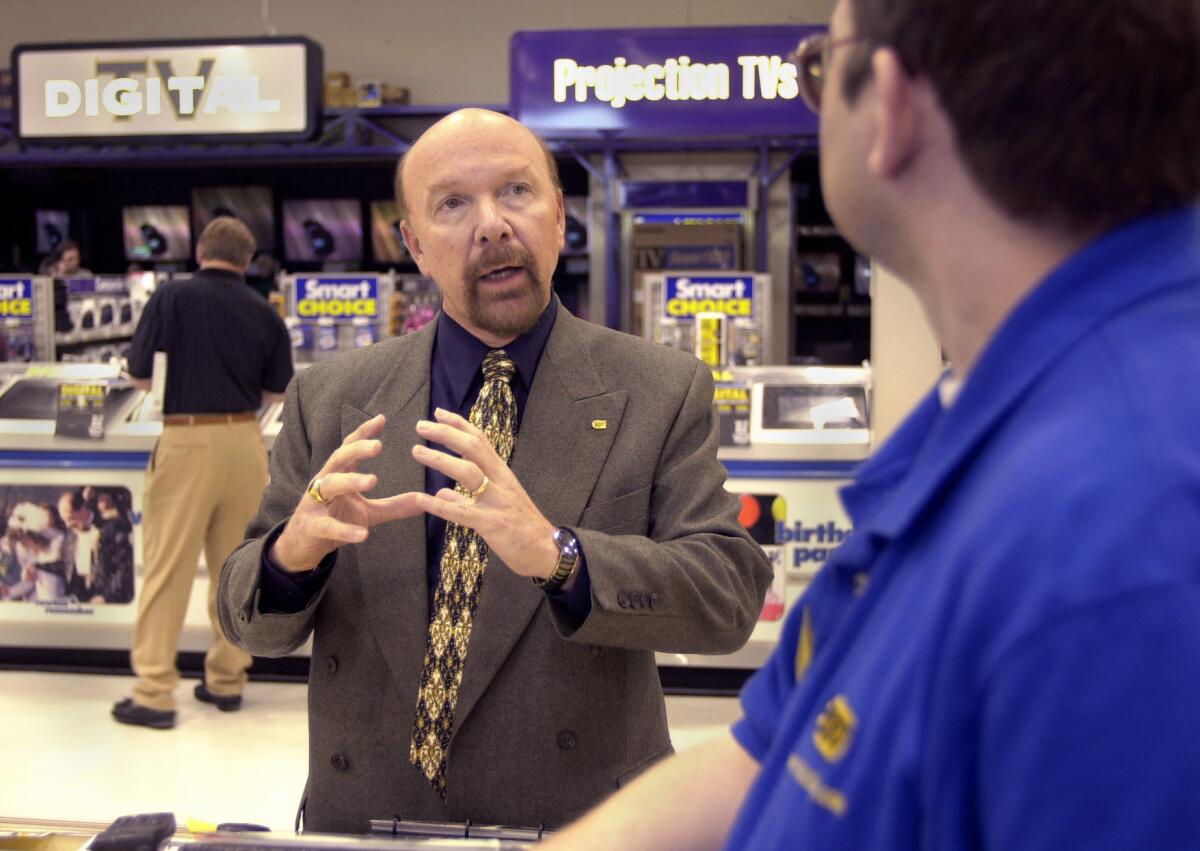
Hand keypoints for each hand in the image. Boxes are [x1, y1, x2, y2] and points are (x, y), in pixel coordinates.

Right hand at [270, 414, 423, 571]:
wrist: (304, 545)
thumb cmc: (336, 520)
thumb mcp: (369, 512)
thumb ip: (394, 505)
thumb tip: (423, 500)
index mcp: (339, 474)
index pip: (349, 448)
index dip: (363, 433)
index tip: (381, 418)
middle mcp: (325, 482)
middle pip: (339, 459)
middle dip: (356, 449)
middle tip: (378, 445)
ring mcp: (315, 503)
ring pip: (330, 485)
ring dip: (351, 481)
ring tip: (373, 479)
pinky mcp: (311, 527)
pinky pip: (327, 526)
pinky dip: (345, 530)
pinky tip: (363, 534)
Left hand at [409, 408, 558, 579]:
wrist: (548, 550)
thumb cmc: (523, 527)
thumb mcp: (498, 505)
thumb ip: (467, 498)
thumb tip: (441, 492)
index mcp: (502, 474)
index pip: (480, 441)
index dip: (459, 425)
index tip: (438, 413)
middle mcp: (501, 481)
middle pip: (473, 448)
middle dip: (446, 434)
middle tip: (421, 425)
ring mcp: (496, 502)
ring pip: (468, 473)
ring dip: (440, 460)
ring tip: (417, 451)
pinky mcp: (491, 524)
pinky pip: (462, 512)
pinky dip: (439, 505)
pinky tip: (420, 499)